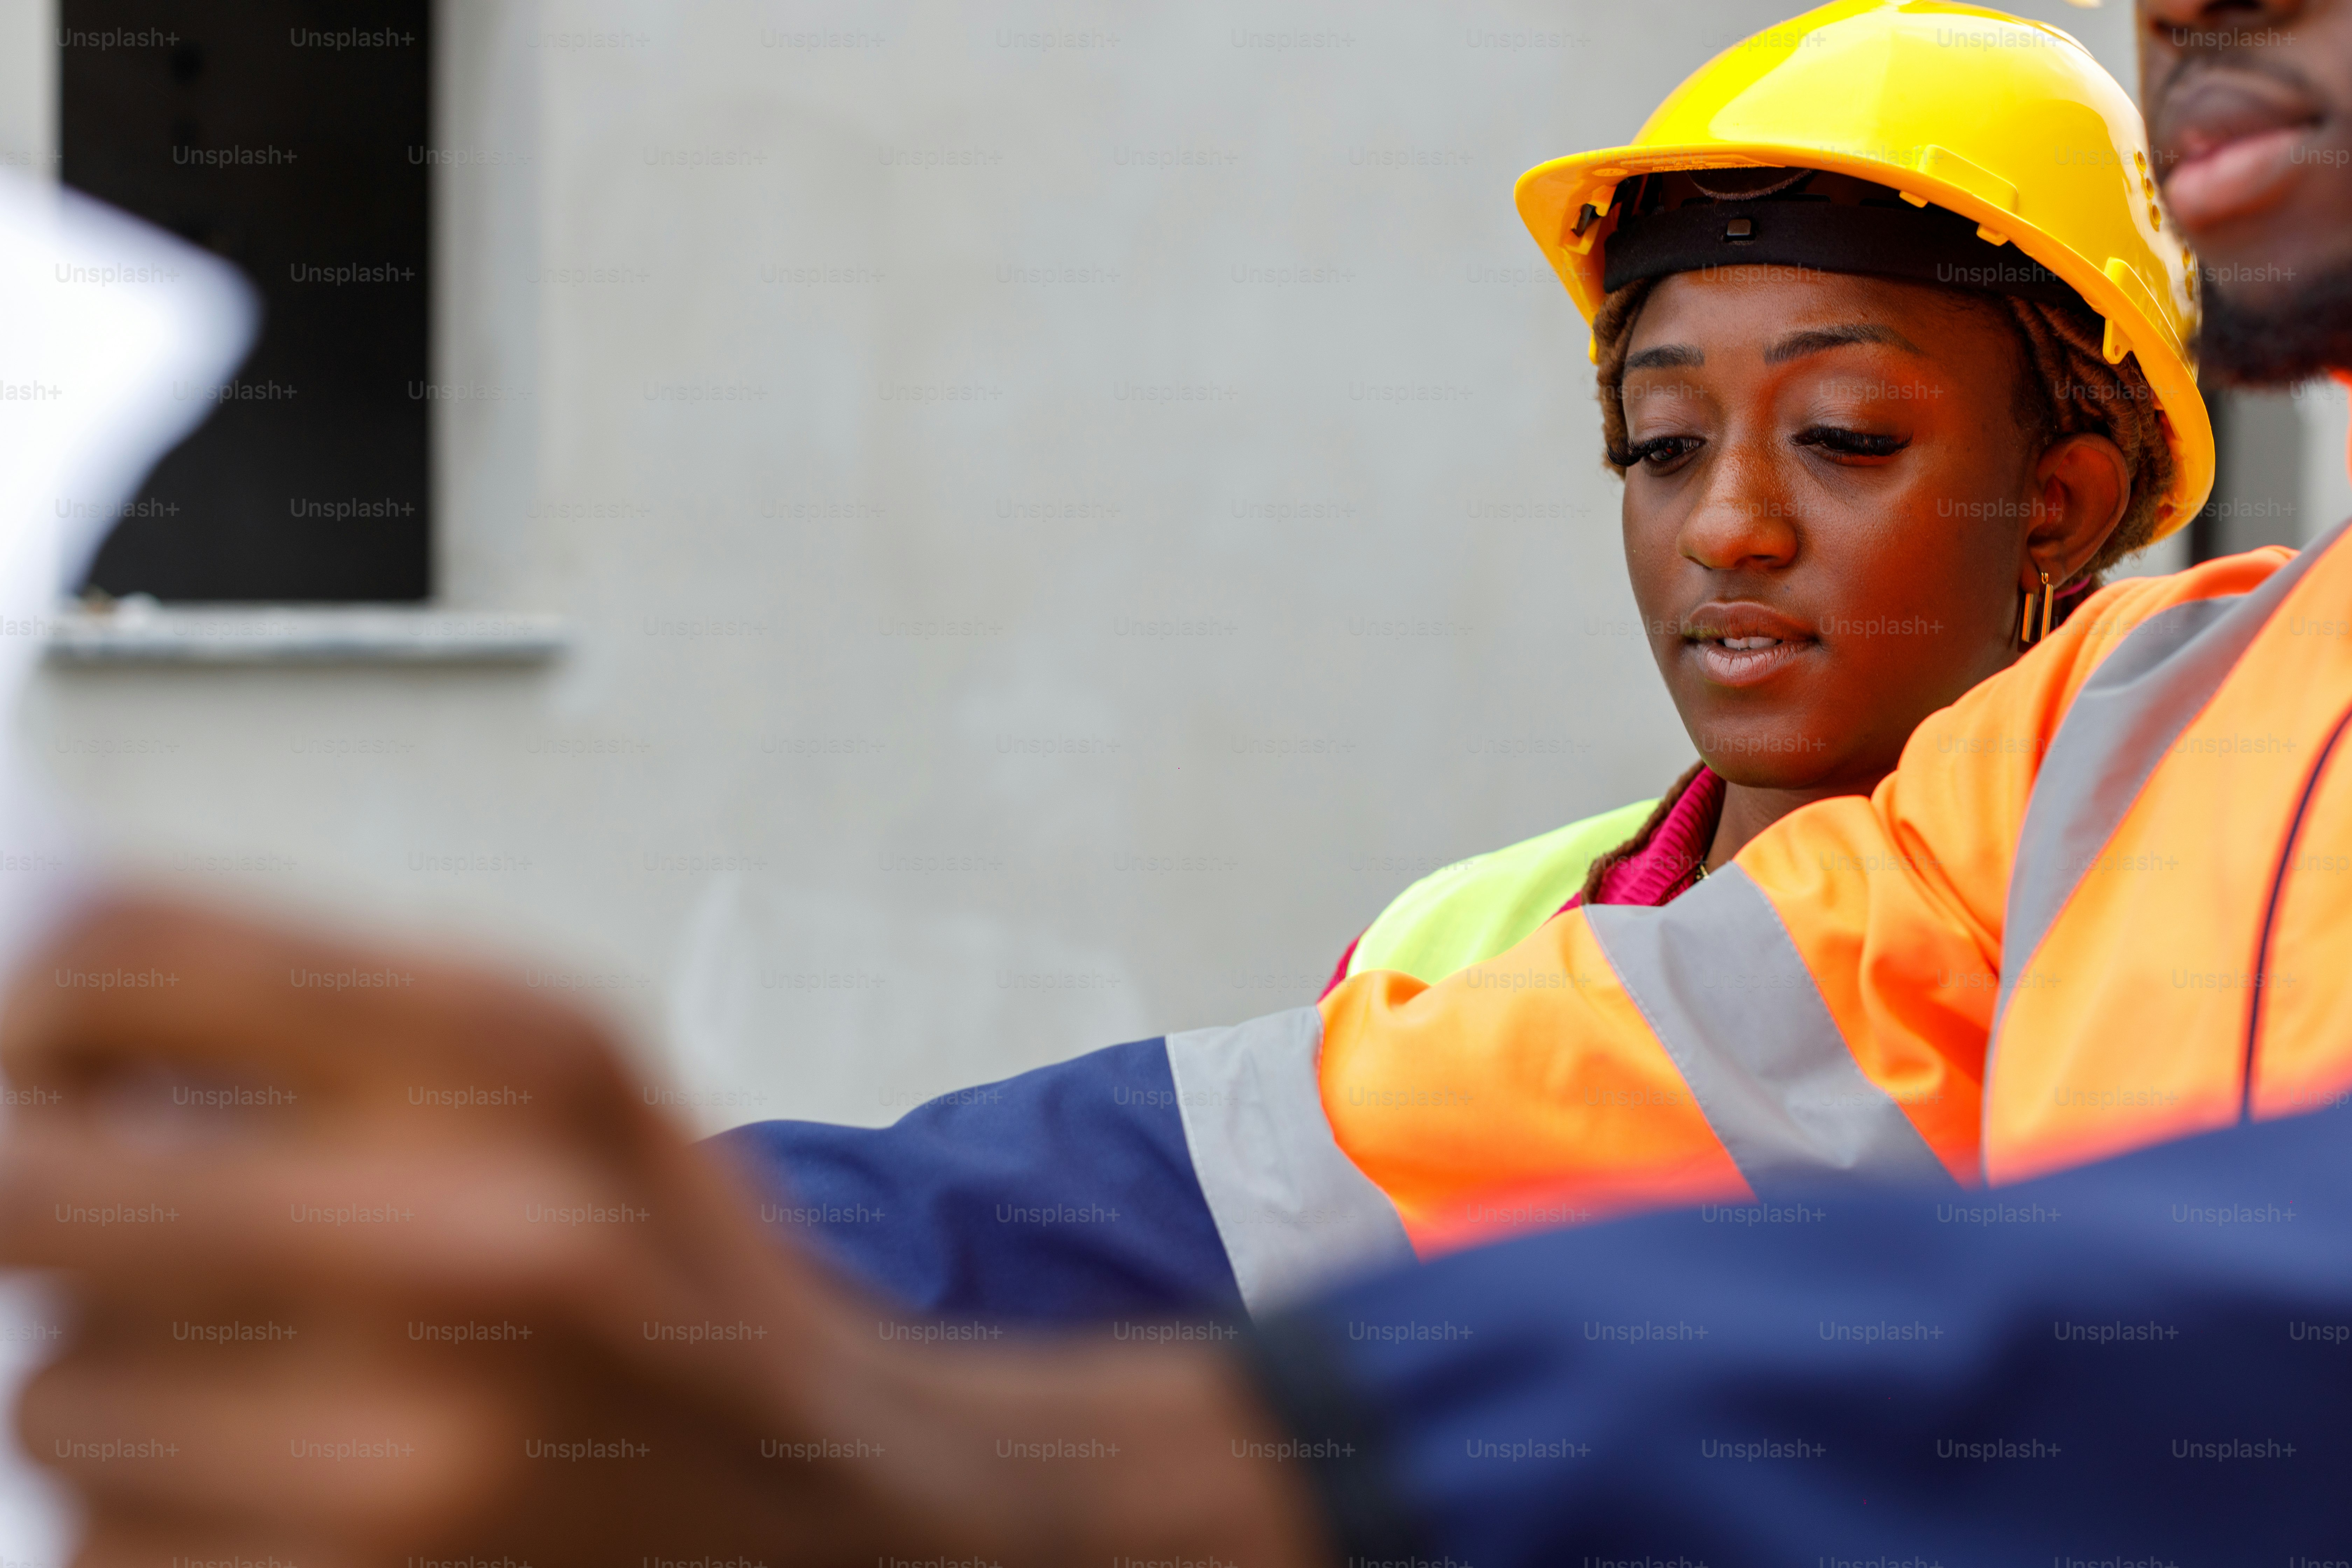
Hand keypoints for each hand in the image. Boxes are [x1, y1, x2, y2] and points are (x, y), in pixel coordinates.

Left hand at [0, 894, 1329, 1567]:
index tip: (53, 1054)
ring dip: (128, 1387)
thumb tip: (44, 1010)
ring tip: (279, 1385)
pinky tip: (298, 1490)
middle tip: (74, 1205)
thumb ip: (327, 1012)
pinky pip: (109, 1541)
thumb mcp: (560, 1076)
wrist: (834, 1512)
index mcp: (516, 1054)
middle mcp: (466, 1234)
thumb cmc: (678, 1287)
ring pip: (59, 1391)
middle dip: (27, 1182)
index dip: (46, 1002)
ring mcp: (402, 1448)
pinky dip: (173, 1516)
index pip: (120, 951)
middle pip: (19, 1176)